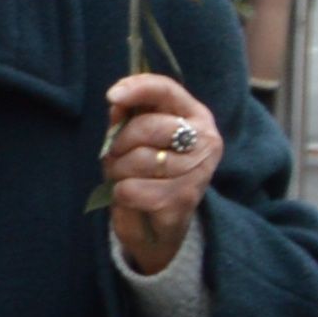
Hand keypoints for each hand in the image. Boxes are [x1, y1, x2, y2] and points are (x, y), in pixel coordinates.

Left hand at [100, 70, 219, 273]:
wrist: (160, 228)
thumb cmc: (147, 174)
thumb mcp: (135, 140)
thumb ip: (128, 117)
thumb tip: (117, 101)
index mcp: (196, 117)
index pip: (167, 90)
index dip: (138, 88)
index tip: (112, 95)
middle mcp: (205, 141)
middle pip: (148, 127)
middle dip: (121, 143)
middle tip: (116, 156)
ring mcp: (197, 171)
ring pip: (138, 159)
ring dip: (119, 170)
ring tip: (126, 178)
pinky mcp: (183, 199)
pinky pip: (131, 188)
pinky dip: (121, 193)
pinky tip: (133, 198)